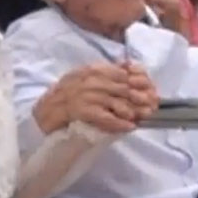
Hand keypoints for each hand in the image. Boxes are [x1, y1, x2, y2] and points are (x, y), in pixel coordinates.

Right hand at [34, 63, 157, 134]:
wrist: (44, 110)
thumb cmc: (68, 95)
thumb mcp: (87, 77)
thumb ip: (108, 74)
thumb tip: (132, 70)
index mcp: (93, 70)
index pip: (124, 73)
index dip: (141, 81)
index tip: (153, 89)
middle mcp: (91, 80)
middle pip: (124, 88)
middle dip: (141, 97)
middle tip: (153, 105)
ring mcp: (86, 96)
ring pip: (117, 102)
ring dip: (134, 110)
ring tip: (144, 116)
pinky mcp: (81, 111)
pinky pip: (105, 117)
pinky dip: (119, 123)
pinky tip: (129, 127)